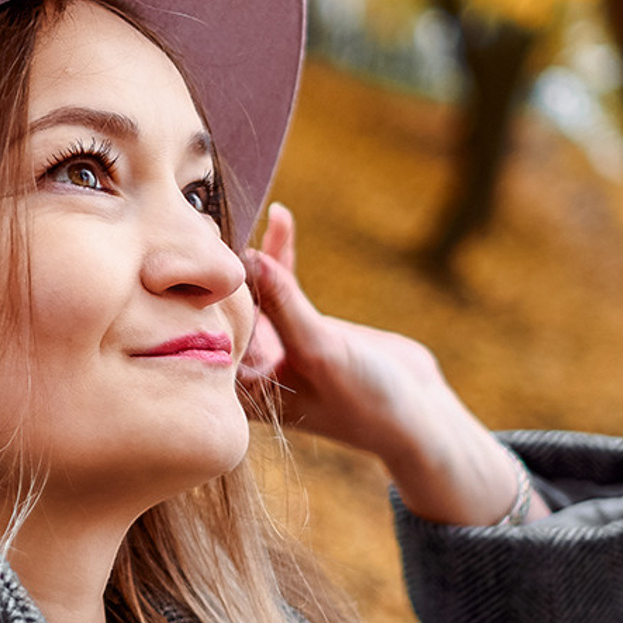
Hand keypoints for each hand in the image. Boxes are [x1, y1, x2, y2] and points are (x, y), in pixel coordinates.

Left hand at [238, 203, 544, 526]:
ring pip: (258, 292)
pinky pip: (284, 285)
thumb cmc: (368, 400)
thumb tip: (250, 258)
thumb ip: (285, 306)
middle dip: (228, 268)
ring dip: (259, 254)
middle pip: (230, 310)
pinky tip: (282, 218)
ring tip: (258, 209)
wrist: (418, 413)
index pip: (216, 333)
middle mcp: (252, 370)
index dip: (210, 292)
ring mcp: (276, 347)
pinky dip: (284, 255)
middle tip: (217, 218)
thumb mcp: (321, 351)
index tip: (204, 250)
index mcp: (244, 391)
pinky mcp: (302, 327)